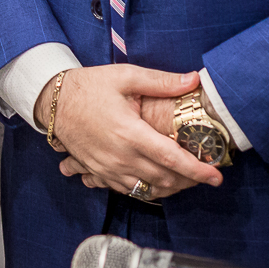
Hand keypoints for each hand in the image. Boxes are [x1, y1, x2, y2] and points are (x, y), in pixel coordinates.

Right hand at [44, 65, 220, 198]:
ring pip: (147, 190)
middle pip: (164, 179)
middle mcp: (120, 156)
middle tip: (205, 174)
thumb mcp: (125, 76)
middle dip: (189, 181)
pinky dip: (147, 190)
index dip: (197, 170)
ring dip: (170, 188)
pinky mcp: (98, 172)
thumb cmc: (88, 86)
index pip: (172, 159)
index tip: (216, 176)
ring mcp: (107, 168)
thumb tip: (193, 79)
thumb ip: (161, 81)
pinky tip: (157, 182)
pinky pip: (128, 191)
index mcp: (129, 133)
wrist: (52, 101)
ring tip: (186, 180)